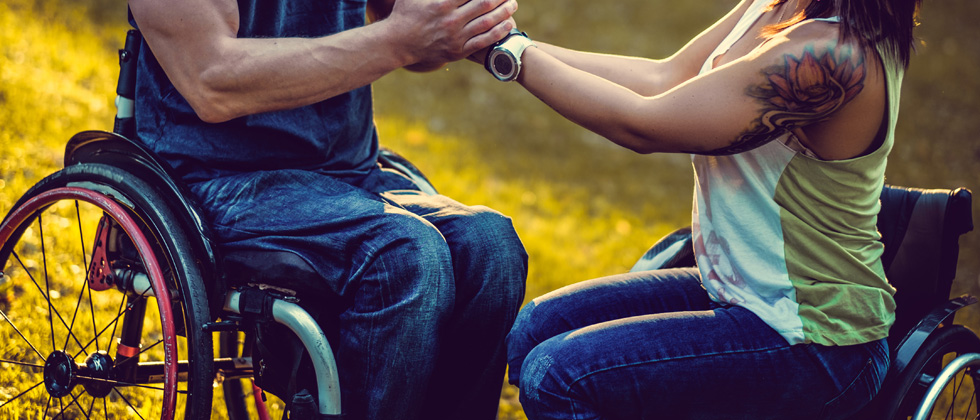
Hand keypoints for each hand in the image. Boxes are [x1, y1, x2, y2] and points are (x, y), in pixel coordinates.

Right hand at [387, 0, 517, 66]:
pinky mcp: (457, 51)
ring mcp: (455, 37)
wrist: (397, 43)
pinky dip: (497, 32)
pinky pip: (482, 41)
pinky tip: (508, 24)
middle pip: (483, 4)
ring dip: (503, 12)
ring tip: (513, 4)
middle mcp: (451, 20)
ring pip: (486, 23)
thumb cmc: (405, 13)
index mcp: (441, 3)